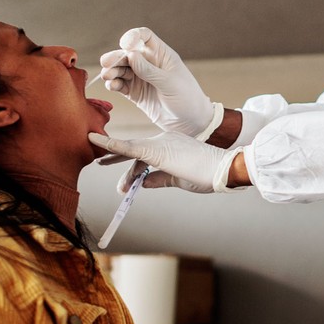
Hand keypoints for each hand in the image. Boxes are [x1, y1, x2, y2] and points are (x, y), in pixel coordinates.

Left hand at [89, 132, 242, 193]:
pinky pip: (129, 147)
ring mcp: (161, 143)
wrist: (225, 168)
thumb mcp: (179, 179)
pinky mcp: (158, 149)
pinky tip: (98, 142)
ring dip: (116, 163)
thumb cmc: (209, 174)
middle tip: (99, 161)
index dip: (131, 164)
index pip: (146, 155)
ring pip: (131, 151)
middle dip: (116, 157)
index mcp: (171, 146)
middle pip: (135, 150)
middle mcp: (165, 140)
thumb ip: (159, 180)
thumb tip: (142, 184)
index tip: (119, 166)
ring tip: (105, 171)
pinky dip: (112, 144)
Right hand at [98, 28, 220, 137]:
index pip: (144, 36)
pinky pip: (120, 85)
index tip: (126, 44)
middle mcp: (149, 63)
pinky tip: (112, 86)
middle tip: (107, 63)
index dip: (133, 36)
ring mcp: (141, 78)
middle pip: (127, 54)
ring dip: (112, 71)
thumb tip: (130, 55)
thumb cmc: (187, 98)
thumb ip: (149, 70)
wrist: (191, 122)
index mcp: (161, 54)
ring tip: (108, 77)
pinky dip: (114, 84)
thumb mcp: (170, 83)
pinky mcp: (135, 93)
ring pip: (121, 69)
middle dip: (116, 57)